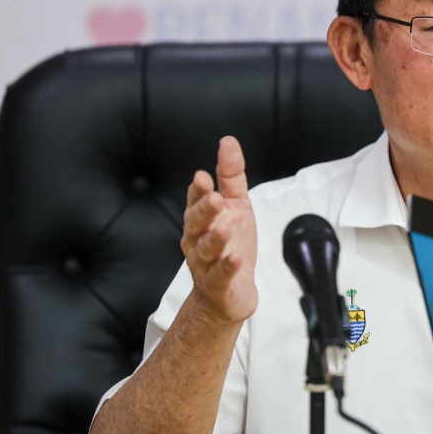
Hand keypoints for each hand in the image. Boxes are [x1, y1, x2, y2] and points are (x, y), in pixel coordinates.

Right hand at [180, 136, 257, 324]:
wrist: (231, 292)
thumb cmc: (231, 245)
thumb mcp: (236, 206)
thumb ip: (231, 176)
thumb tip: (228, 141)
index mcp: (201, 219)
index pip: (195, 201)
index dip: (198, 191)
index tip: (203, 177)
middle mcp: (197, 240)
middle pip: (196, 224)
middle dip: (204, 211)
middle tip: (215, 199)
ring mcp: (205, 264)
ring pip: (205, 250)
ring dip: (214, 239)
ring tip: (225, 228)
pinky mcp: (218, 285)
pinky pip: (220, 275)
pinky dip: (227, 267)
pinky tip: (237, 259)